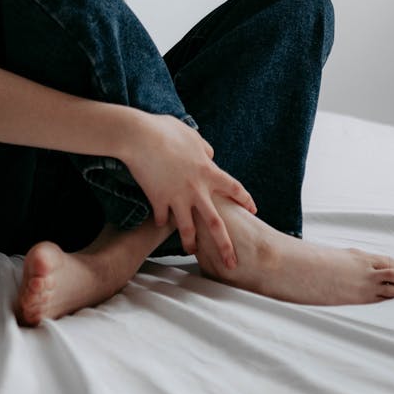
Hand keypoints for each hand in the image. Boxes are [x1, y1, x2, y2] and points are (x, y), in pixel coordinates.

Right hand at [121, 113, 256, 265]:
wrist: (140, 137)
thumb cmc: (166, 130)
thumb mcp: (192, 136)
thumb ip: (204, 148)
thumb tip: (210, 155)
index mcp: (208, 171)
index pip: (235, 188)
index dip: (245, 199)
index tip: (253, 209)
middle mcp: (196, 189)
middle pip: (216, 224)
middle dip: (225, 247)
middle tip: (232, 263)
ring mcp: (177, 197)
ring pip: (188, 229)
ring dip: (191, 243)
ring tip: (192, 251)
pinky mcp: (158, 200)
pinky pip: (162, 218)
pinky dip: (162, 221)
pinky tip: (161, 223)